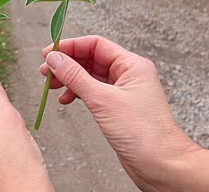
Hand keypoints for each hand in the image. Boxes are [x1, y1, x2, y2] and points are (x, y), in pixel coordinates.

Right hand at [39, 35, 197, 189]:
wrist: (162, 165)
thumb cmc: (144, 133)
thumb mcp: (103, 100)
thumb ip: (76, 76)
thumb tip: (55, 59)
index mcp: (132, 65)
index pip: (95, 44)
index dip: (70, 46)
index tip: (49, 53)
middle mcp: (128, 75)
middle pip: (90, 59)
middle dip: (66, 63)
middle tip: (45, 71)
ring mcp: (123, 91)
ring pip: (90, 76)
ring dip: (69, 78)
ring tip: (52, 86)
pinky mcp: (118, 108)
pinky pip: (92, 92)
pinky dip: (77, 93)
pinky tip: (66, 100)